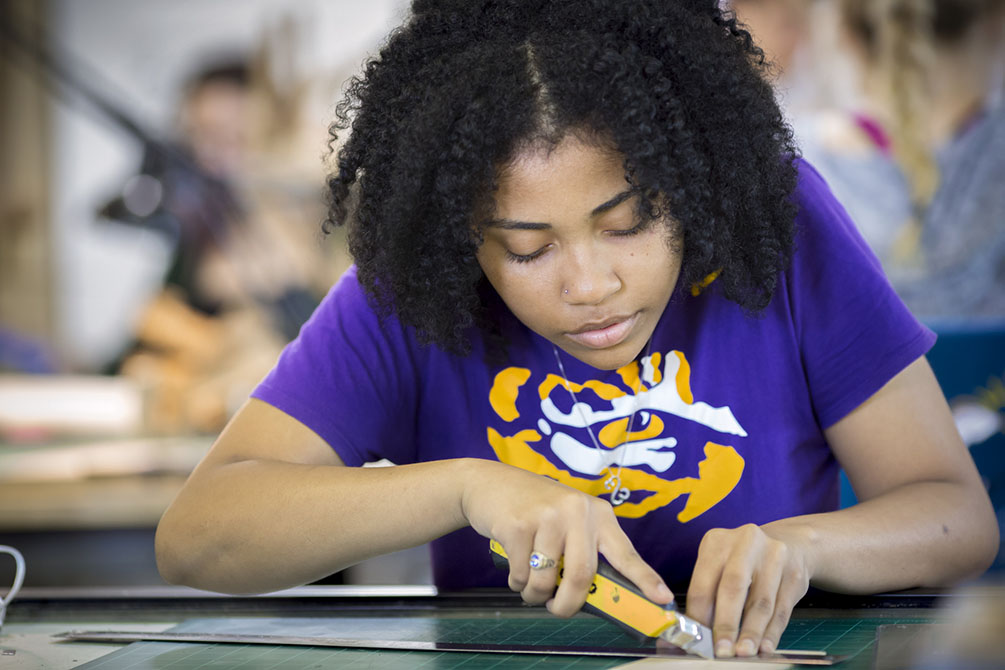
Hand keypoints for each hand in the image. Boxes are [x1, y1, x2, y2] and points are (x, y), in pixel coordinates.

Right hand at [460, 460, 672, 616]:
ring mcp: (546, 516)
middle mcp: (576, 511)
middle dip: (568, 604)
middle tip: (557, 609)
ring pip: (546, 579)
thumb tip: (595, 595)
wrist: (489, 483)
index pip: (625, 552)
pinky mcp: (517, 524)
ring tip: (528, 585)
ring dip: (535, 595)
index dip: (645, 578)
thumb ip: (583, 548)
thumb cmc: (533, 508)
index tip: (662, 599)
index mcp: (596, 513)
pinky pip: (521, 574)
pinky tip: (514, 566)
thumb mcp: (567, 518)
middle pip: (582, 575)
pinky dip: (517, 583)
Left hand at [686, 523, 811, 657]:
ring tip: (743, 652)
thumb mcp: (720, 565)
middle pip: (733, 588)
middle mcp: (745, 543)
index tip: (698, 640)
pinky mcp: (794, 574)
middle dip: (726, 624)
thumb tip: (698, 633)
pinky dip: (772, 631)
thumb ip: (709, 595)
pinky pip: (781, 609)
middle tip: (722, 650)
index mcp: (717, 542)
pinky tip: (765, 646)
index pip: (703, 583)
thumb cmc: (743, 561)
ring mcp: (774, 556)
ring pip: (761, 602)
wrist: (788, 544)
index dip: (699, 615)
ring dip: (751, 632)